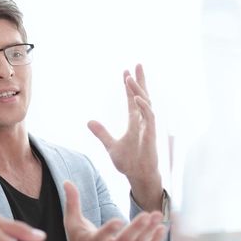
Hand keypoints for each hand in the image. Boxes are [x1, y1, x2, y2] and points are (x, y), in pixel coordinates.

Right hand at [61, 181, 165, 240]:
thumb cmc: (77, 239)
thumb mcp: (71, 221)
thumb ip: (72, 201)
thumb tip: (67, 181)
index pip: (100, 237)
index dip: (109, 230)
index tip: (119, 220)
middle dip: (136, 229)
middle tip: (148, 214)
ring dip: (148, 232)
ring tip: (158, 216)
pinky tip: (161, 229)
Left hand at [88, 64, 161, 209]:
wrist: (138, 176)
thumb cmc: (129, 162)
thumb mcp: (110, 145)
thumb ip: (101, 133)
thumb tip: (89, 121)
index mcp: (135, 122)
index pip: (132, 99)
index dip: (129, 86)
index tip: (126, 72)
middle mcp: (143, 121)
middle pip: (143, 96)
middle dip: (140, 80)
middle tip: (137, 64)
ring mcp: (148, 127)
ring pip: (146, 103)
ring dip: (138, 90)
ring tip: (130, 78)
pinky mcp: (151, 135)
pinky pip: (149, 117)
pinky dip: (143, 106)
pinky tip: (136, 98)